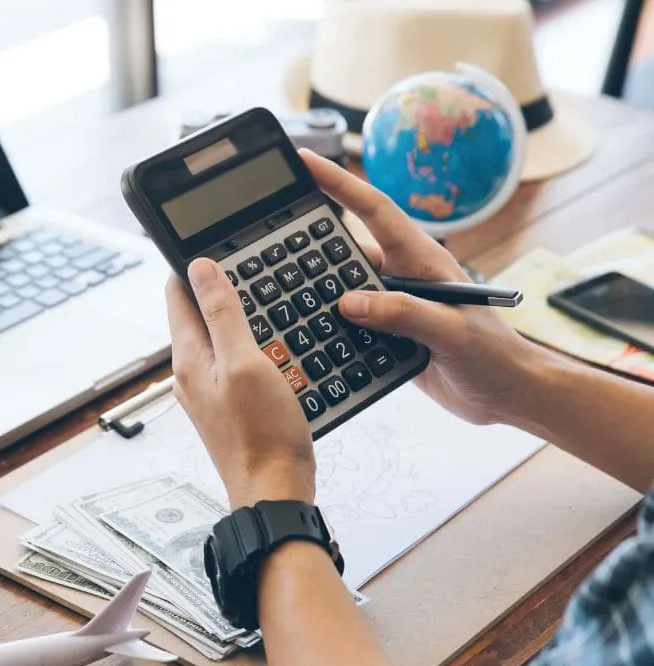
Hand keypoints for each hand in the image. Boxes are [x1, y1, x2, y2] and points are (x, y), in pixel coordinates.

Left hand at [165, 259, 315, 508]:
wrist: (274, 490)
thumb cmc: (262, 434)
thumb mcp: (245, 363)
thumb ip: (222, 314)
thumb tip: (200, 268)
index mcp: (189, 358)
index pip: (178, 295)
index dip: (192, 267)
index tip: (215, 246)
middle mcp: (191, 374)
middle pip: (197, 315)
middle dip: (218, 289)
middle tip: (248, 266)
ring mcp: (209, 392)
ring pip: (218, 338)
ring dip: (237, 317)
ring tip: (265, 299)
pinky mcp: (228, 406)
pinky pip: (234, 362)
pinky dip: (251, 345)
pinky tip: (273, 344)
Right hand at [300, 149, 543, 425]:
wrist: (506, 394)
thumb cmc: (493, 356)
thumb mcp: (452, 331)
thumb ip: (403, 313)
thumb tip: (348, 302)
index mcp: (422, 260)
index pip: (375, 211)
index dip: (340, 183)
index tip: (307, 160)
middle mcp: (403, 278)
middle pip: (349, 248)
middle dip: (313, 240)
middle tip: (271, 236)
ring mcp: (393, 307)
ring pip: (344, 289)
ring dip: (317, 289)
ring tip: (279, 290)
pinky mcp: (388, 336)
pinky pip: (349, 323)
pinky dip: (328, 325)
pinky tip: (306, 331)